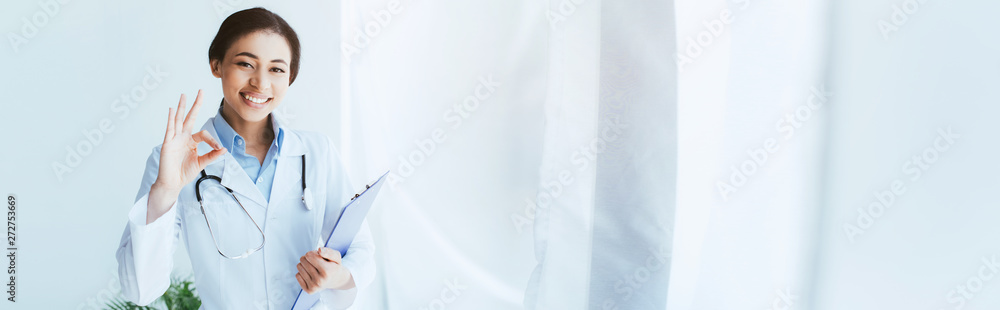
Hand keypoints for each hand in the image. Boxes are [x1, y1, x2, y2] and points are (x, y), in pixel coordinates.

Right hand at [147, 90, 226, 223]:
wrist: (173, 183)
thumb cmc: (184, 173)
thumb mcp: (201, 163)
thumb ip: (212, 156)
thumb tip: (224, 149)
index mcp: (191, 141)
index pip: (203, 134)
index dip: (212, 140)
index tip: (218, 148)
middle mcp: (183, 137)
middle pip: (190, 117)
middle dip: (195, 105)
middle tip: (201, 91)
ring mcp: (174, 139)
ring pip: (179, 120)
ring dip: (182, 107)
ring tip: (184, 95)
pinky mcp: (167, 143)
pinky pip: (170, 129)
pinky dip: (171, 119)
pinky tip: (173, 110)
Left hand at [296, 247, 354, 293]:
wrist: (336, 280)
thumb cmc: (334, 266)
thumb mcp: (336, 256)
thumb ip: (328, 251)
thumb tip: (319, 250)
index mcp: (327, 271)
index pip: (309, 255)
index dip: (313, 253)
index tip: (318, 255)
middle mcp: (320, 280)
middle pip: (303, 260)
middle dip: (308, 258)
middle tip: (316, 261)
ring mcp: (314, 286)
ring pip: (299, 267)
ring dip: (305, 264)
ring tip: (313, 267)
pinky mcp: (309, 290)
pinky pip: (297, 275)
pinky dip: (302, 272)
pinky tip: (310, 274)